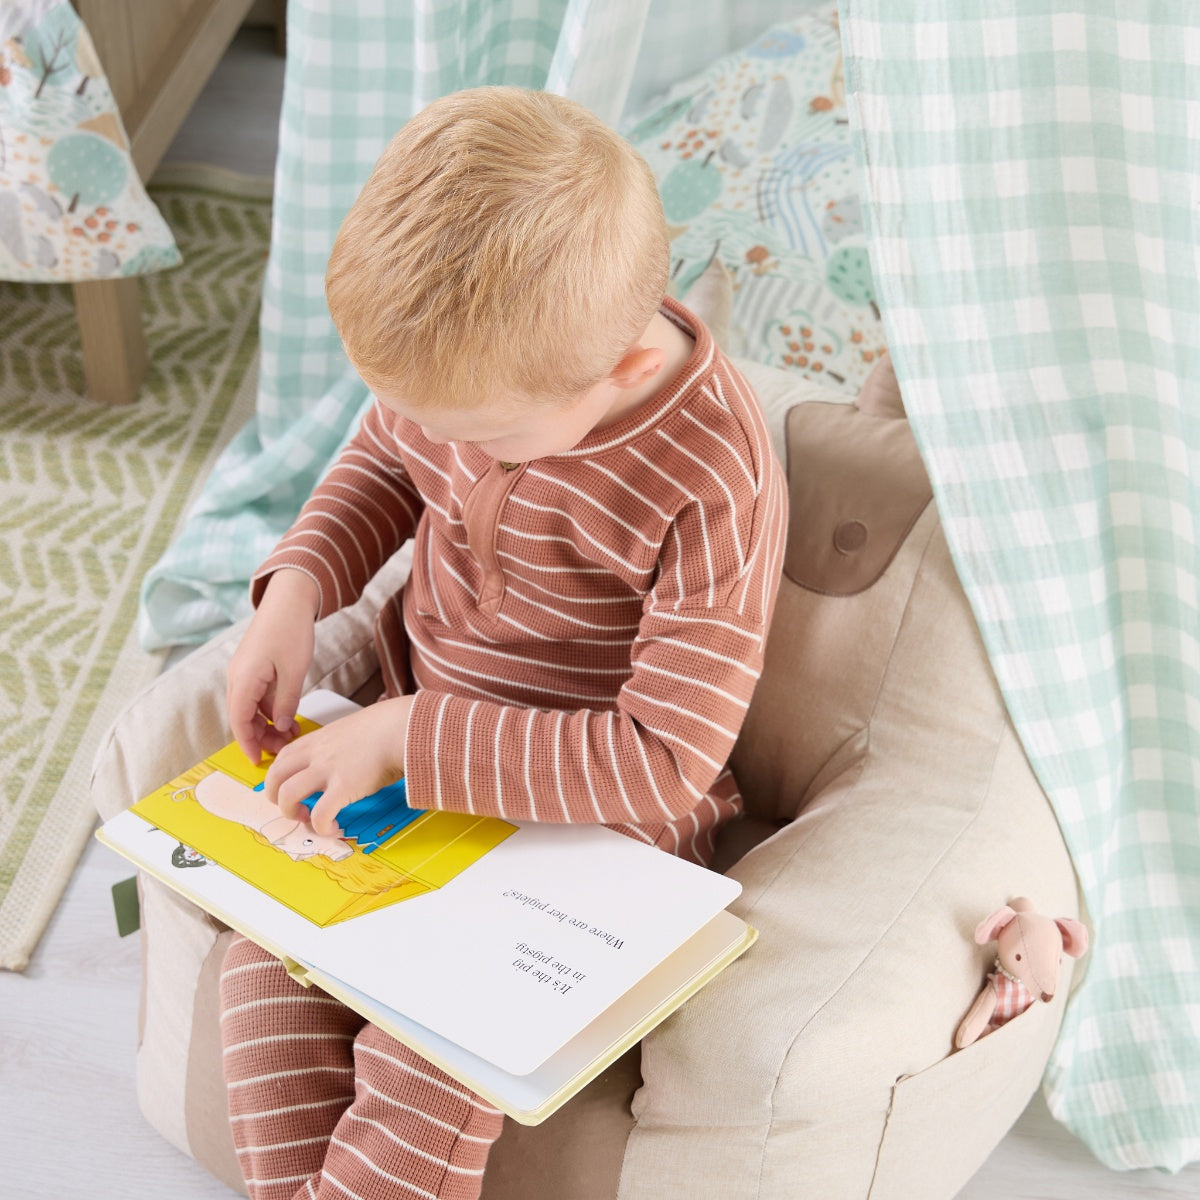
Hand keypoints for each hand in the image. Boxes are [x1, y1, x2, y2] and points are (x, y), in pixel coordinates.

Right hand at [226, 569, 318, 763]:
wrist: (288, 599)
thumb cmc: (291, 630)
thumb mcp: (294, 672)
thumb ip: (286, 703)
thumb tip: (281, 726)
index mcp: (243, 679)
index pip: (240, 722)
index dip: (248, 744)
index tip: (259, 761)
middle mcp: (237, 677)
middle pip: (242, 718)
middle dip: (261, 736)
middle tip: (283, 748)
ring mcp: (243, 672)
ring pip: (249, 708)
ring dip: (267, 723)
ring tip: (290, 734)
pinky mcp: (252, 667)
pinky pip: (256, 696)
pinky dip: (269, 709)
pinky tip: (288, 716)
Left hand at [264, 696, 412, 836]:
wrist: (402, 727)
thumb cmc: (388, 727)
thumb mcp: (354, 728)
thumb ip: (343, 743)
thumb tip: (351, 756)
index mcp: (319, 740)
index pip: (283, 757)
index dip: (280, 776)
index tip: (290, 788)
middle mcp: (317, 754)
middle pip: (274, 775)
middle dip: (274, 796)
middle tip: (294, 807)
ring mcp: (327, 770)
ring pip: (287, 795)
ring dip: (292, 813)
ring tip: (309, 819)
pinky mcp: (343, 788)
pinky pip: (320, 815)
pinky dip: (322, 827)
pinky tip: (334, 828)